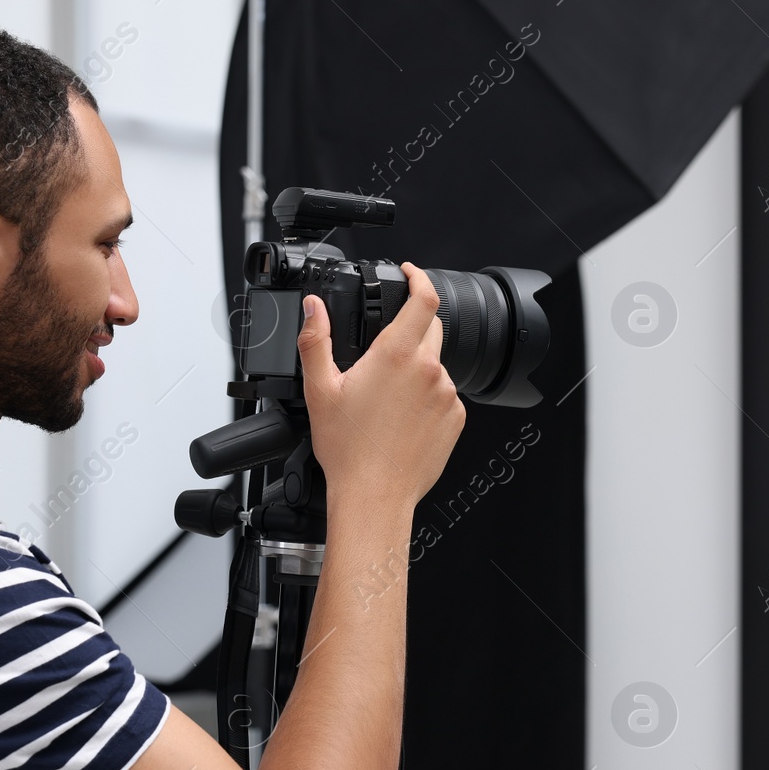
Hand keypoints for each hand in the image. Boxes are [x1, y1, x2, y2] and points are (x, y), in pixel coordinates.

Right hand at [297, 261, 465, 509]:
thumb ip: (315, 340)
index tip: (410, 273)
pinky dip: (427, 398)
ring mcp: (447, 395)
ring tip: (386, 401)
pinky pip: (445, 395)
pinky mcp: (456, 418)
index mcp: (396, 355)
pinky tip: (402, 419)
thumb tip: (312, 308)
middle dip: (411, 327)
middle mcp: (428, 370)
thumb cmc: (348, 450)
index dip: (419, 277)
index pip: (424, 298)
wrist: (375, 496)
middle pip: (431, 328)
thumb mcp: (319, 390)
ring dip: (416, 370)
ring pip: (435, 366)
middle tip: (383, 352)